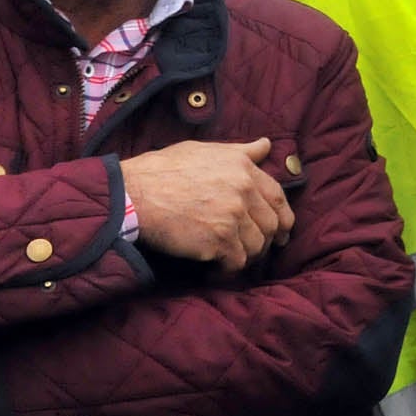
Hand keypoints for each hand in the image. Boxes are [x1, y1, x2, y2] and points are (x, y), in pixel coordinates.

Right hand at [125, 138, 292, 271]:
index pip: (278, 197)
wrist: (132, 195)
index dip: (283, 216)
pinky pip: (236, 262)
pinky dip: (228, 269)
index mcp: (243, 168)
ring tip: (230, 258)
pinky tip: (215, 268)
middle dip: (268, 240)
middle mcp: (243, 191)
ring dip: (246, 256)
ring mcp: (232, 217)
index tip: (282, 230)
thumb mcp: (204, 150)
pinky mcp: (218, 241)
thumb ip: (239, 152)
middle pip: (272, 224)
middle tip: (258, 251)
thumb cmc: (162, 171)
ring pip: (257, 246)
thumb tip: (266, 145)